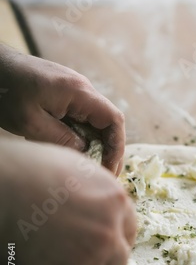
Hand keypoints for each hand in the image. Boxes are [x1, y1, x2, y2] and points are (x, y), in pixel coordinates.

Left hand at [0, 44, 124, 174]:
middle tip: (100, 175)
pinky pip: (80, 116)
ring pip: (93, 121)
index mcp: (80, 93)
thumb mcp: (31, 123)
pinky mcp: (64, 93)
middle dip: (107, 149)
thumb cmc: (6, 91)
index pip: (114, 120)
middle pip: (107, 122)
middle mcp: (83, 89)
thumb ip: (62, 139)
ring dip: (92, 143)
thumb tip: (85, 153)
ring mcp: (74, 90)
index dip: (117, 146)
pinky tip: (66, 147)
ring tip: (83, 166)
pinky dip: (79, 134)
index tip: (109, 168)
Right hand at [0, 139, 135, 264]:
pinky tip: (41, 251)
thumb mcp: (83, 171)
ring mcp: (85, 259)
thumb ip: (103, 196)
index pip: (131, 233)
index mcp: (117, 204)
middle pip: (118, 263)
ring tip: (60, 251)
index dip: (117, 237)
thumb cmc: (39, 168)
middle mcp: (108, 235)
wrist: (6, 186)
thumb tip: (107, 208)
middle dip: (104, 260)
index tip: (107, 240)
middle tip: (85, 253)